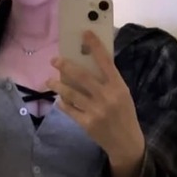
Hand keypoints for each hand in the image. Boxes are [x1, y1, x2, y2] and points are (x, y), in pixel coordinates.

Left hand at [47, 31, 144, 165]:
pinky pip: (69, 109)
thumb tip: (87, 65)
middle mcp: (107, 96)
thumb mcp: (122, 95)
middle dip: (65, 66)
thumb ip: (108, 82)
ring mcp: (95, 111)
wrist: (126, 143)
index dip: (95, 46)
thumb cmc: (124, 115)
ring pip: (71, 93)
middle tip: (54, 60)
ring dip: (57, 85)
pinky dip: (63, 103)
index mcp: (118, 87)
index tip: (85, 33)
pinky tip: (59, 99)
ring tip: (49, 80)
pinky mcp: (86, 123)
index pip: (105, 62)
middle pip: (82, 76)